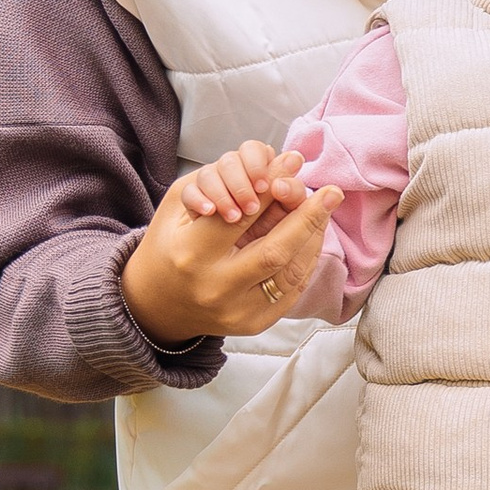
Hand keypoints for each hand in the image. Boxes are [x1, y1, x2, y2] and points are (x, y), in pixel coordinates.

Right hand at [121, 143, 342, 345]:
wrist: (157, 305)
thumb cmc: (169, 245)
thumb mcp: (180, 207)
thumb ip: (224, 184)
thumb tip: (279, 167)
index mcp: (190, 254)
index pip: (243, 217)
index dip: (272, 189)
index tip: (293, 164)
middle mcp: (215, 287)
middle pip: (275, 250)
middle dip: (309, 217)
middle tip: (331, 192)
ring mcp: (236, 311)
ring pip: (291, 273)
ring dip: (314, 238)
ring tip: (325, 210)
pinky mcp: (253, 325)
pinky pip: (293, 292)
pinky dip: (307, 261)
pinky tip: (313, 237)